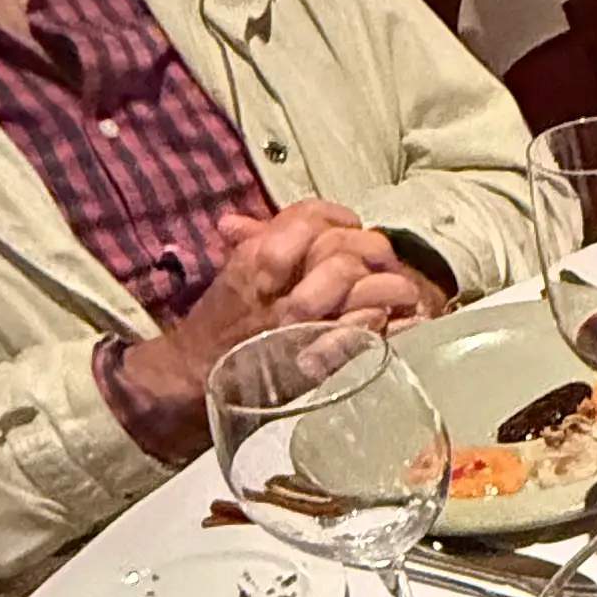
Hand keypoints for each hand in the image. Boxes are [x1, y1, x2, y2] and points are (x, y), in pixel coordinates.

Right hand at [110, 206, 419, 451]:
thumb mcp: (234, 273)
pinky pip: (363, 329)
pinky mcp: (318, 359)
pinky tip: (392, 320)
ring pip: (356, 282)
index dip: (340, 218)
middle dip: (371, 248)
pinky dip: (383, 321)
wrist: (196, 378)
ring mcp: (300, 323)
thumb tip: (247, 220)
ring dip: (388, 284)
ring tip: (400, 290)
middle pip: (339, 247)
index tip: (353, 227)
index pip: (309, 217)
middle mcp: (279, 286)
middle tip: (384, 259)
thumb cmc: (220, 323)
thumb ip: (252, 241)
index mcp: (255, 258)